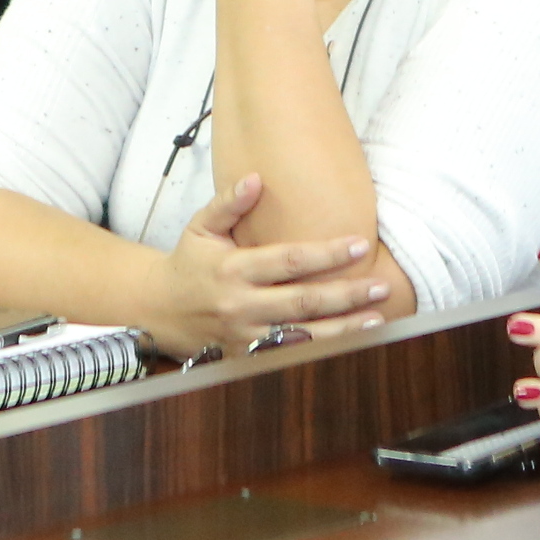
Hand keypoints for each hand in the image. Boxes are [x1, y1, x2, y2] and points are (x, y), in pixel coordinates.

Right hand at [155, 173, 390, 360]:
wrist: (158, 310)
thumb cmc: (188, 263)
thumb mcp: (200, 227)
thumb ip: (228, 203)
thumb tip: (256, 179)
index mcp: (233, 269)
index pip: (289, 260)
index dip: (327, 254)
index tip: (360, 245)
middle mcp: (241, 306)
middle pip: (303, 302)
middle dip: (346, 295)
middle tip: (381, 286)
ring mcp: (244, 338)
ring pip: (302, 337)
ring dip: (342, 330)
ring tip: (376, 320)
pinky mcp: (246, 360)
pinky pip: (288, 358)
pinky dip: (320, 354)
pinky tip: (350, 347)